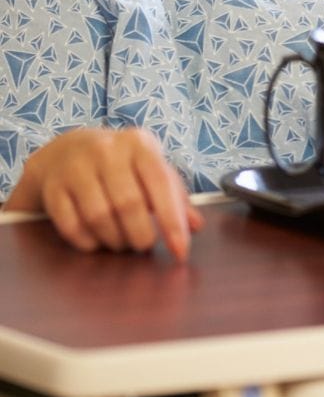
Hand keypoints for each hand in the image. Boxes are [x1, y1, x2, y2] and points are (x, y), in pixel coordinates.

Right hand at [4, 128, 203, 259]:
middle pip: (128, 204)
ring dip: (115, 240)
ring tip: (122, 242)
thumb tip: (197, 226)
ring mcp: (76, 167)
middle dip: (141, 235)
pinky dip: (88, 242)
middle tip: (144, 245)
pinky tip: (97, 241)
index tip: (181, 252)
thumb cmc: (120, 164)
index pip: (161, 183)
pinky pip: (71, 225)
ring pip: (99, 216)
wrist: (66, 151)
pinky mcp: (54, 187)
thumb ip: (175, 195)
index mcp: (139, 144)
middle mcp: (107, 151)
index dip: (172, 221)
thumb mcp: (150, 169)